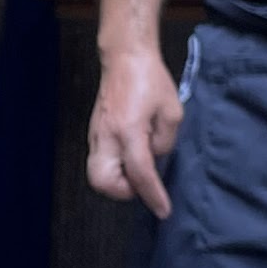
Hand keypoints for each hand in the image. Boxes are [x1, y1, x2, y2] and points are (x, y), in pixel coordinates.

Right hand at [89, 43, 186, 216]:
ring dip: (117, 182)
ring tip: (137, 170)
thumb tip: (155, 157)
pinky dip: (114, 169)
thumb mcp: (172, 112)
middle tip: (143, 183)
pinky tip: (130, 157)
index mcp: (129, 130)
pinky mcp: (94, 132)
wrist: (125, 58)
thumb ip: (165, 141)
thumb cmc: (150, 80)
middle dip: (123, 191)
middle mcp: (107, 136)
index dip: (152, 195)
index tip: (163, 209)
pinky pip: (98, 162)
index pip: (140, 173)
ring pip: (96, 175)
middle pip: (102, 182)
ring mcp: (96, 134)